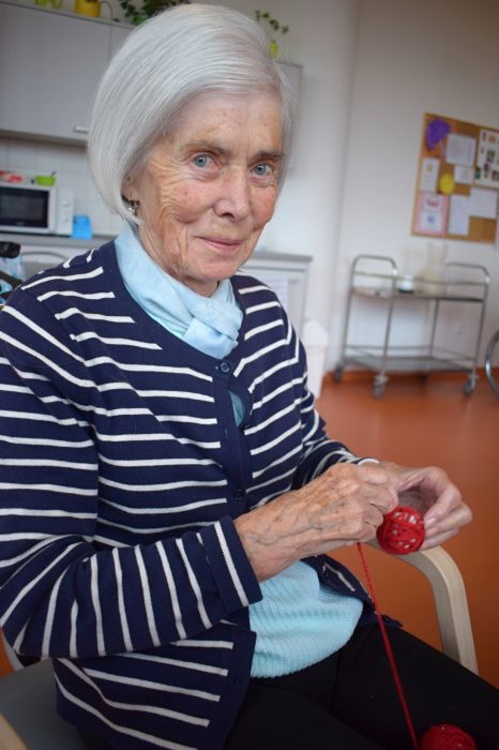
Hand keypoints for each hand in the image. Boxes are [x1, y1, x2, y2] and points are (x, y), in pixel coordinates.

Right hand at [235, 462, 398, 579]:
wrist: (287, 526)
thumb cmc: (302, 505)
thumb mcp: (328, 481)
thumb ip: (352, 481)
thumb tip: (379, 486)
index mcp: (346, 471)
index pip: (383, 476)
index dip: (385, 488)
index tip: (381, 494)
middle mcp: (354, 486)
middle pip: (387, 498)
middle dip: (378, 507)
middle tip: (362, 512)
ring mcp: (357, 507)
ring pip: (379, 517)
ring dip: (367, 523)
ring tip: (346, 523)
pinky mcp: (356, 527)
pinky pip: (370, 533)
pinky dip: (360, 536)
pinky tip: (343, 532)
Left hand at [377, 461, 471, 548]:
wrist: (381, 488)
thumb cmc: (387, 478)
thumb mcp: (387, 478)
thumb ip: (389, 487)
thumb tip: (392, 501)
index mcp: (435, 477)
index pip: (450, 493)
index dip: (442, 510)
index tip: (426, 522)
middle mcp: (443, 494)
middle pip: (462, 513)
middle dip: (445, 526)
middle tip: (425, 533)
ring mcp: (441, 509)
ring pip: (454, 528)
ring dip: (438, 538)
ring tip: (418, 541)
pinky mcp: (435, 521)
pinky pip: (441, 536)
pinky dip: (429, 542)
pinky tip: (415, 544)